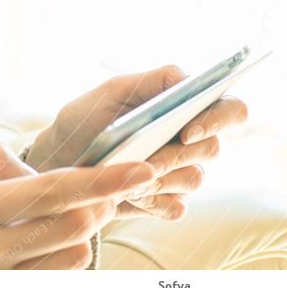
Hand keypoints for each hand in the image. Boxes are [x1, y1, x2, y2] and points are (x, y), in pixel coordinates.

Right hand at [0, 140, 155, 268]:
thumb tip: (32, 167)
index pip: (49, 190)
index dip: (100, 180)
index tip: (139, 168)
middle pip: (73, 225)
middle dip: (103, 201)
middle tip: (111, 182)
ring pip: (74, 254)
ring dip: (87, 227)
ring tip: (77, 208)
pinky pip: (59, 277)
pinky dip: (70, 252)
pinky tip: (56, 237)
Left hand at [24, 64, 248, 221]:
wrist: (56, 160)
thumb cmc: (84, 120)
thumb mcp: (111, 91)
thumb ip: (153, 81)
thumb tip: (189, 80)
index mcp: (183, 108)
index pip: (230, 109)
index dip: (219, 118)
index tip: (189, 130)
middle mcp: (189, 141)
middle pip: (213, 148)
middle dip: (175, 154)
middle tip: (145, 160)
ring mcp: (178, 173)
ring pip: (193, 179)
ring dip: (159, 178)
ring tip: (124, 176)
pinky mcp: (163, 201)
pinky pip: (175, 207)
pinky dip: (151, 202)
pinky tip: (128, 195)